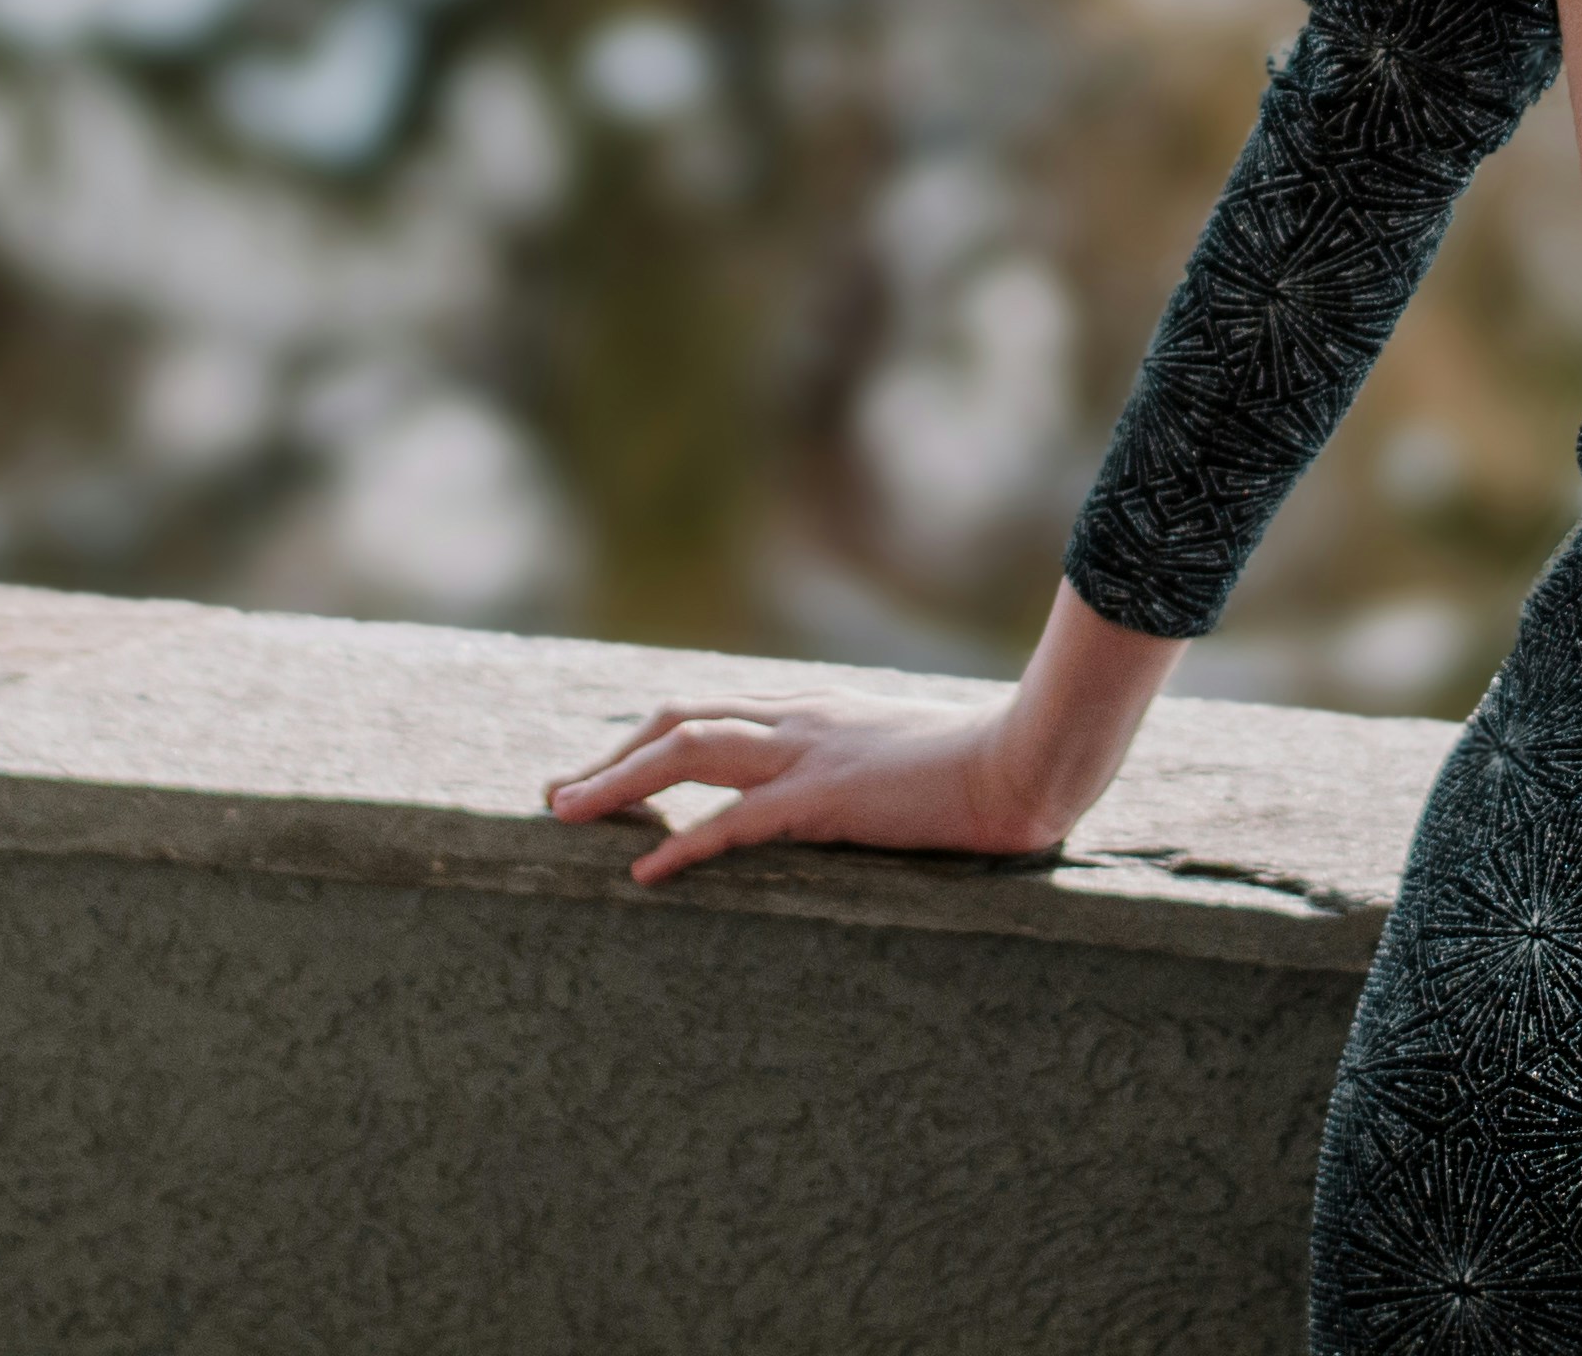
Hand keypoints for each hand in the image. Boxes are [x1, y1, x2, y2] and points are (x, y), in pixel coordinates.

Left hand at [542, 687, 1083, 888]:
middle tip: (558, 796)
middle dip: (610, 756)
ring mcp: (808, 754)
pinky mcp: (825, 799)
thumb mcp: (900, 753)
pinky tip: (645, 871)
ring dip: (619, 781)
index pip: (707, 711)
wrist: (1023, 759)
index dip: (645, 738)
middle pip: (677, 719)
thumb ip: (857, 761)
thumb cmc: (978, 763)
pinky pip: (736, 821)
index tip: (602, 769)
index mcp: (812, 711)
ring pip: (687, 750)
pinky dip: (682, 845)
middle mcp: (797, 719)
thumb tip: (840, 790)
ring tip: (566, 814)